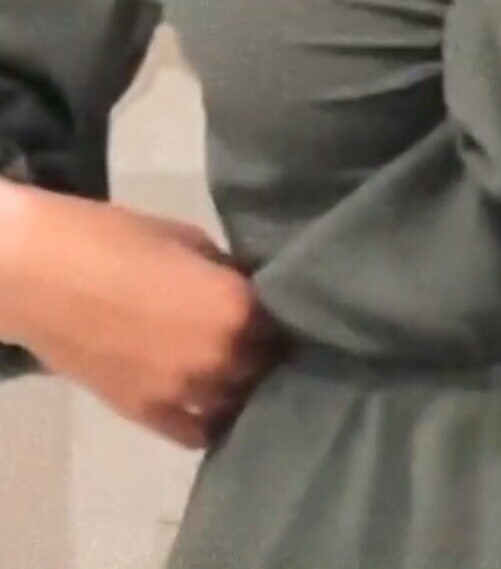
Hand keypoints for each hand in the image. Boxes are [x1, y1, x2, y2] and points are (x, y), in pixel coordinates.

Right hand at [3, 189, 287, 447]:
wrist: (46, 275)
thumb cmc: (117, 240)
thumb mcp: (188, 238)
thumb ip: (225, 272)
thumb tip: (248, 288)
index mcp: (237, 307)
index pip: (284, 324)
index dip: (281, 316)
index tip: (279, 309)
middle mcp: (221, 358)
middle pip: (264, 366)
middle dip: (263, 351)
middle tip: (257, 336)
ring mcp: (184, 393)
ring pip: (236, 402)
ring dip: (240, 386)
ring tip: (234, 367)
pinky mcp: (148, 415)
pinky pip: (197, 432)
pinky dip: (210, 419)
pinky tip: (211, 402)